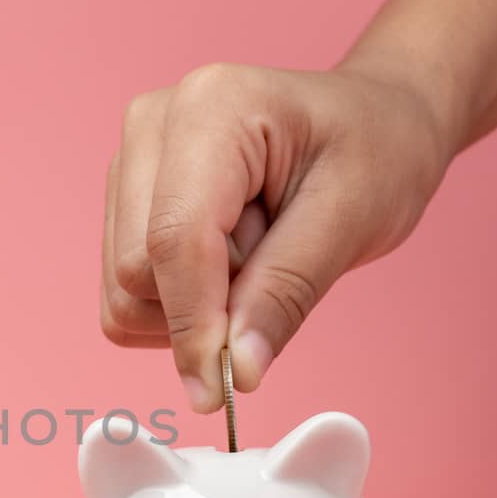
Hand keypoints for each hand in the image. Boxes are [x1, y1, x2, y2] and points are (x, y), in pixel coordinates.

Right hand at [101, 61, 451, 410]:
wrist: (372, 122)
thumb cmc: (374, 152)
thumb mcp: (352, 220)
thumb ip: (286, 292)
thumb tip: (236, 372)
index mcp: (210, 107)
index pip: (173, 239)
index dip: (193, 324)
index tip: (220, 390)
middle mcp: (151, 126)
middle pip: (135, 270)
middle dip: (205, 305)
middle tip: (277, 266)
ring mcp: (130, 162)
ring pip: (122, 290)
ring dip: (194, 306)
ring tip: (257, 254)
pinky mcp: (124, 200)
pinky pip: (125, 293)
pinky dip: (178, 306)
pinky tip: (228, 265)